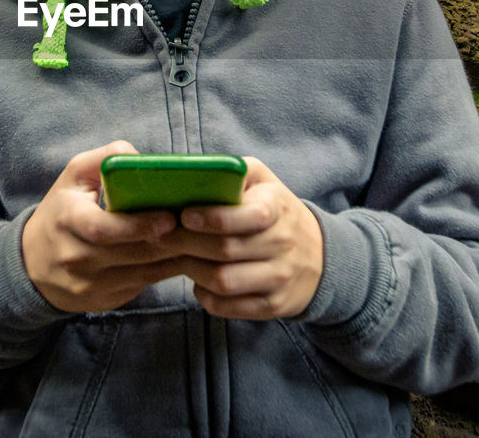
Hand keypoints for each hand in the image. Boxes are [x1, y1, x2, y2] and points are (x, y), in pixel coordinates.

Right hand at [22, 140, 181, 311]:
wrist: (33, 264)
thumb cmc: (62, 211)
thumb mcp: (73, 177)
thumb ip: (105, 158)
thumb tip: (142, 159)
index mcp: (69, 222)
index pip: (104, 229)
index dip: (139, 225)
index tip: (169, 217)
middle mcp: (77, 258)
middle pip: (132, 253)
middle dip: (169, 241)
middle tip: (198, 227)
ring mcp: (91, 284)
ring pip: (143, 273)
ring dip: (174, 257)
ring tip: (199, 239)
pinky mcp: (105, 300)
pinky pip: (143, 286)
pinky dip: (166, 271)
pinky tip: (185, 255)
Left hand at [161, 157, 322, 319]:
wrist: (318, 256)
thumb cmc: (275, 212)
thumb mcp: (264, 181)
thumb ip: (235, 171)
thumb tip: (195, 172)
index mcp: (277, 208)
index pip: (245, 216)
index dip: (210, 218)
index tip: (183, 215)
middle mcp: (282, 244)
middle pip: (224, 250)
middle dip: (185, 243)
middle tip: (161, 236)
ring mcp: (279, 278)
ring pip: (223, 281)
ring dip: (192, 270)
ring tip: (179, 256)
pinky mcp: (272, 305)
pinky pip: (227, 306)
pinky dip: (204, 295)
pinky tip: (199, 280)